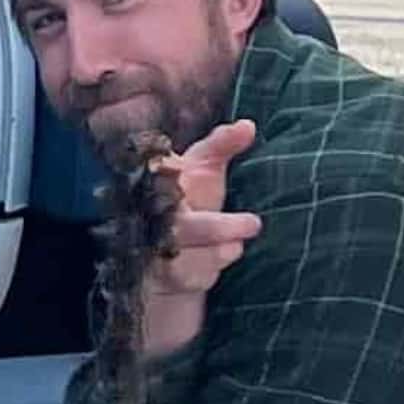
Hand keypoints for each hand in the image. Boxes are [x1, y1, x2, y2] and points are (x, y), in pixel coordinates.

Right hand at [129, 118, 259, 359]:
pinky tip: (217, 262)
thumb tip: (248, 126)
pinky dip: (209, 271)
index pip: (160, 171)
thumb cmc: (190, 199)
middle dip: (218, 227)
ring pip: (187, 256)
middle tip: (254, 223)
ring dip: (217, 253)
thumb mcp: (204, 168)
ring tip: (236, 245)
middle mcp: (149, 214)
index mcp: (155, 180)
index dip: (173, 172)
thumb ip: (222, 145)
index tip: (187, 169)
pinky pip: (191, 278)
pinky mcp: (160, 277)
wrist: (163, 252)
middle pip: (181, 225)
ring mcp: (151, 248)